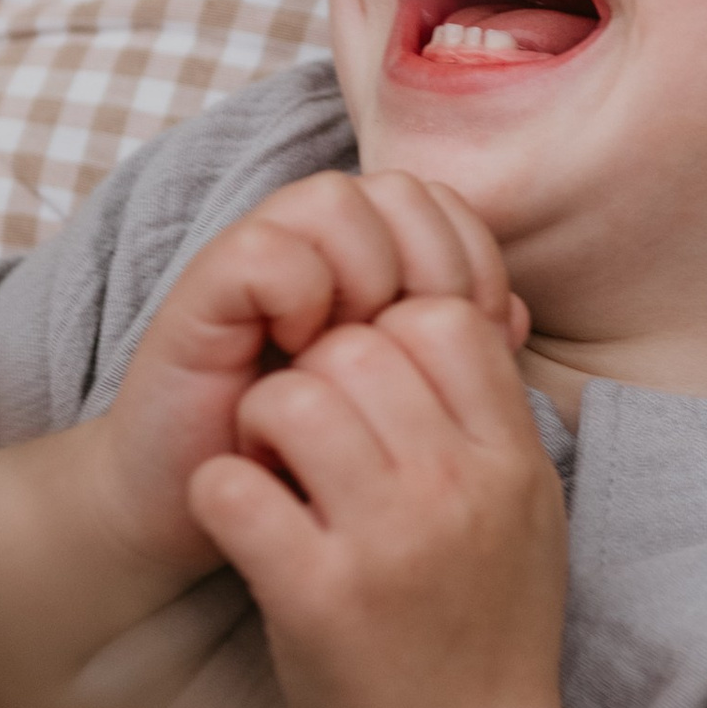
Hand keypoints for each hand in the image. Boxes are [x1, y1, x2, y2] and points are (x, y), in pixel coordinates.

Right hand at [92, 170, 522, 596]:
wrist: (192, 518)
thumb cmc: (304, 468)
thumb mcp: (400, 416)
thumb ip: (456, 362)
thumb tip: (515, 318)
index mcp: (368, 263)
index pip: (445, 207)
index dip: (474, 263)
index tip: (476, 340)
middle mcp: (312, 248)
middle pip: (399, 189)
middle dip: (430, 263)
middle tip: (416, 344)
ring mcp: (255, 264)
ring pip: (334, 199)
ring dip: (366, 273)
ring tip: (356, 346)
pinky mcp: (201, 296)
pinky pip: (266, 249)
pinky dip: (298, 296)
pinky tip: (299, 355)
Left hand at [185, 283, 567, 707]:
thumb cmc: (487, 634)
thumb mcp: (528, 516)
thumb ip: (498, 423)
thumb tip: (470, 318)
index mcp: (511, 461)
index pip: (445, 319)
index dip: (389, 329)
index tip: (367, 381)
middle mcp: (454, 490)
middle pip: (359, 345)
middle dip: (312, 370)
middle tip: (302, 427)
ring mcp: (385, 542)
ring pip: (291, 398)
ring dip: (260, 423)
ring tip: (270, 468)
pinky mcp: (313, 595)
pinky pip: (233, 486)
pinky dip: (220, 491)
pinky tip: (241, 518)